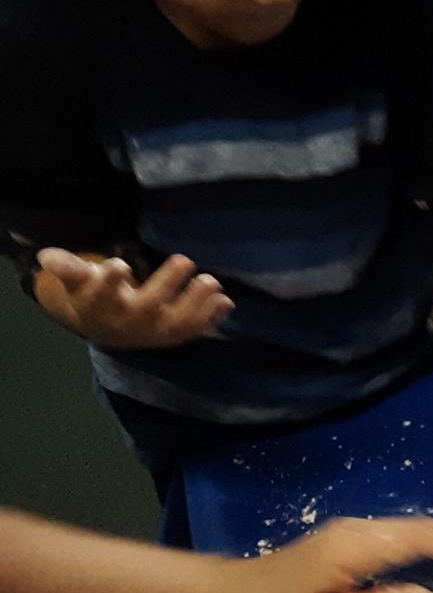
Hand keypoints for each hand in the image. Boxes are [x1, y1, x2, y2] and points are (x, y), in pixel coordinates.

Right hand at [37, 248, 232, 348]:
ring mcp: (153, 333)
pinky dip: (211, 319)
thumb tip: (46, 255)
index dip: (108, 282)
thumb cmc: (94, 295)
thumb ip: (68, 268)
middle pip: (147, 307)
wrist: (109, 330)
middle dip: (166, 285)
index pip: (100, 295)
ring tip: (212, 282)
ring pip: (175, 323)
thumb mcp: (78, 282)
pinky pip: (193, 331)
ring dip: (196, 305)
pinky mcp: (173, 336)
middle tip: (185, 260)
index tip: (117, 263)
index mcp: (100, 306)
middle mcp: (128, 322)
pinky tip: (226, 303)